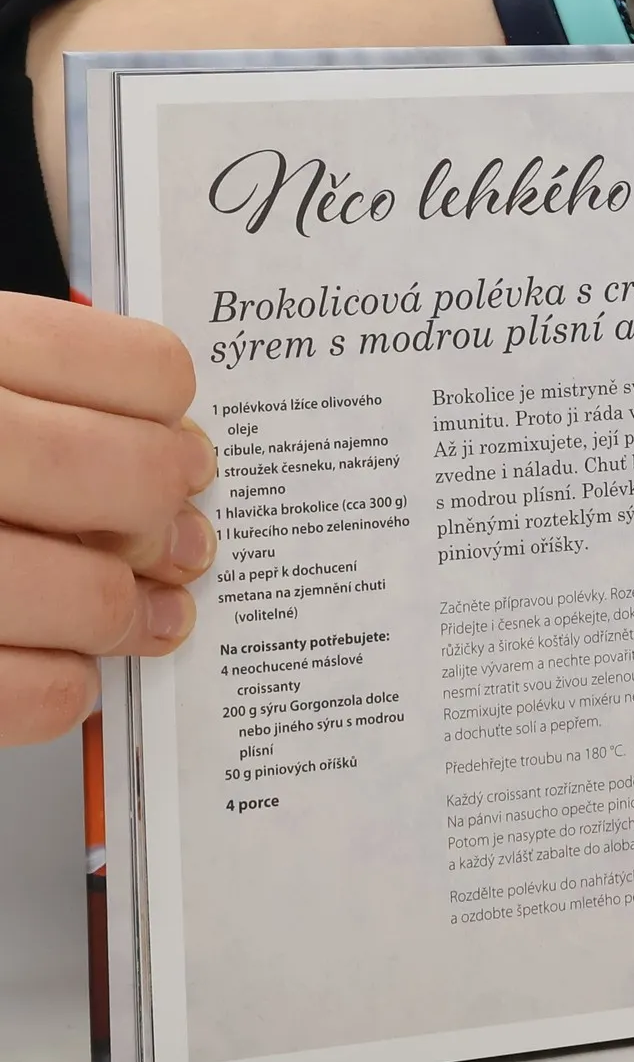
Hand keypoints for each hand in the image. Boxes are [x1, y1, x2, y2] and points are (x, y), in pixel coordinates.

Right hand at [0, 293, 215, 746]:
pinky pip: (29, 690)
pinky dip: (62, 687)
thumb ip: (26, 391)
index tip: (180, 444)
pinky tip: (52, 667)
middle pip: (126, 479)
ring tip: (131, 616)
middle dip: (165, 522)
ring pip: (85, 595)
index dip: (173, 419)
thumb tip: (162, 447)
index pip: (136, 371)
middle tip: (176, 542)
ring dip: (126, 616)